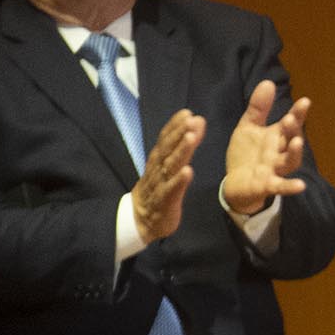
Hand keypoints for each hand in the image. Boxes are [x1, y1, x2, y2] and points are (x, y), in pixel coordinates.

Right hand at [132, 110, 205, 243]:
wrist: (140, 221)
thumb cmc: (158, 190)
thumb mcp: (167, 167)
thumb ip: (180, 147)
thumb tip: (194, 124)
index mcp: (157, 161)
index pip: (165, 140)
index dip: (174, 126)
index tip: (187, 113)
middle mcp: (157, 170)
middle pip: (167, 149)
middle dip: (178, 134)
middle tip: (190, 120)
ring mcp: (159, 186)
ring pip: (169, 166)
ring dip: (180, 151)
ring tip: (191, 138)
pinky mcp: (164, 202)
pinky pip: (171, 190)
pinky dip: (179, 180)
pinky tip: (188, 171)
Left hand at [220, 81, 310, 217]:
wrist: (235, 184)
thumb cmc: (246, 154)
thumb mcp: (249, 127)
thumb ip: (259, 108)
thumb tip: (268, 82)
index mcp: (276, 137)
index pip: (290, 123)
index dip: (298, 113)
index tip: (305, 101)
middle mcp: (280, 152)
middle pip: (291, 140)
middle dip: (293, 130)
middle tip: (291, 118)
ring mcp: (275, 170)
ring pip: (290, 162)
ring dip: (295, 152)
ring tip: (298, 142)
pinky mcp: (267, 186)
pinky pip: (280, 186)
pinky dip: (290, 186)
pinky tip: (301, 186)